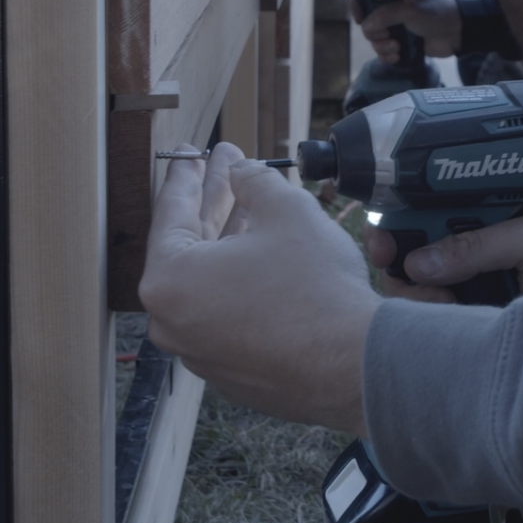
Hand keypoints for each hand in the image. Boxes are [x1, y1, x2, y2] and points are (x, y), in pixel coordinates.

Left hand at [140, 143, 378, 433]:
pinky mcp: (231, 371)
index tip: (191, 151)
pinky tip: (265, 252)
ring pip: (210, 280)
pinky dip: (240, 280)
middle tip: (226, 165)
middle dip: (213, 201)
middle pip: (191, 246)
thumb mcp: (285, 209)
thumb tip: (241, 171)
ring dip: (230, 237)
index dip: (186, 174)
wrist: (353, 364)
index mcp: (169, 281)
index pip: (171, 212)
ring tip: (252, 202)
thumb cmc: (314, 286)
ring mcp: (200, 352)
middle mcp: (173, 323)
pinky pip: (226, 313)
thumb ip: (253, 179)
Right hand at [359, 0, 462, 60]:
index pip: (364, 0)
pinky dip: (387, 57)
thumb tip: (364, 26)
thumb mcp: (410, 10)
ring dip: (382, 48)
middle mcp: (390, 13)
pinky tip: (397, 57)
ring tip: (397, 48)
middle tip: (389, 35)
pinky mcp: (402, 46)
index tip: (360, 19)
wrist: (457, 32)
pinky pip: (384, 54)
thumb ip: (385, 16)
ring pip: (375, 42)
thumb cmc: (435, 13)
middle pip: (367, 26)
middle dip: (374, 34)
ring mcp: (396, 30)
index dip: (358, 10)